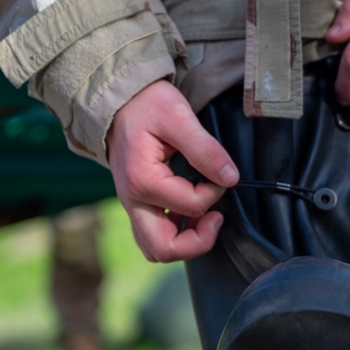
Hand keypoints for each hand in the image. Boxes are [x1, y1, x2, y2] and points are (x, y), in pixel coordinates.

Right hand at [106, 80, 238, 261]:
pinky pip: (154, 236)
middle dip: (198, 242)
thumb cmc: (147, 105)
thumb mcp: (178, 117)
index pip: (191, 206)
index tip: (221, 173)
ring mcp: (133, 205)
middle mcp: (132, 199)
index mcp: (142, 179)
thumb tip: (230, 178)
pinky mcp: (138, 205)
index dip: (215, 192)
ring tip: (206, 219)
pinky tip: (193, 216)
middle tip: (217, 219)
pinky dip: (176, 235)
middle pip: (163, 248)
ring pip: (156, 249)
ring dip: (186, 242)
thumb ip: (205, 150)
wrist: (120, 100)